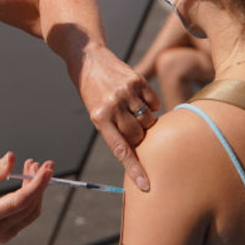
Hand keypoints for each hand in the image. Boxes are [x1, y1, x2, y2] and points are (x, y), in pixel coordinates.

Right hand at [0, 152, 52, 242]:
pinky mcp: (9, 234)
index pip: (19, 201)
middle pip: (29, 205)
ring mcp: (5, 235)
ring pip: (32, 211)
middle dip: (39, 183)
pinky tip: (29, 182)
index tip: (46, 170)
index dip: (36, 185)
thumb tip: (12, 158)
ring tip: (34, 168)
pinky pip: (28, 215)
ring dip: (37, 190)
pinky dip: (32, 198)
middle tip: (42, 164)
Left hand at [75, 45, 160, 191]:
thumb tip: (140, 150)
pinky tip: (139, 99)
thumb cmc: (93, 93)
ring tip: (133, 110)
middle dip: (139, 137)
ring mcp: (126, 93)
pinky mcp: (138, 81)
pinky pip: (155, 103)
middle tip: (132, 127)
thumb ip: (116, 131)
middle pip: (139, 136)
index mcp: (99, 119)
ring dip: (146, 121)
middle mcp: (113, 106)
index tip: (145, 185)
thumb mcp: (97, 115)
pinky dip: (151, 105)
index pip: (121, 151)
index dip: (134, 169)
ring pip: (149, 120)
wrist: (89, 60)